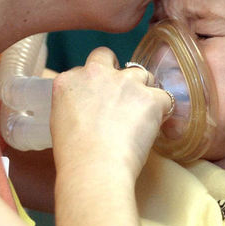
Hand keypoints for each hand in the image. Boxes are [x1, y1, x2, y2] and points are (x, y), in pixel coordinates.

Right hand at [51, 47, 171, 179]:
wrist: (94, 168)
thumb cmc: (75, 157)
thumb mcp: (60, 122)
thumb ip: (74, 104)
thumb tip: (89, 108)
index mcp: (70, 80)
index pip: (88, 66)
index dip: (97, 81)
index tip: (102, 97)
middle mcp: (96, 74)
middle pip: (111, 57)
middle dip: (118, 71)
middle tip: (123, 95)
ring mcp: (125, 83)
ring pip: (142, 74)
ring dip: (143, 90)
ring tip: (142, 115)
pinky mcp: (149, 97)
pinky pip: (165, 97)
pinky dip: (163, 111)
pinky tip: (156, 126)